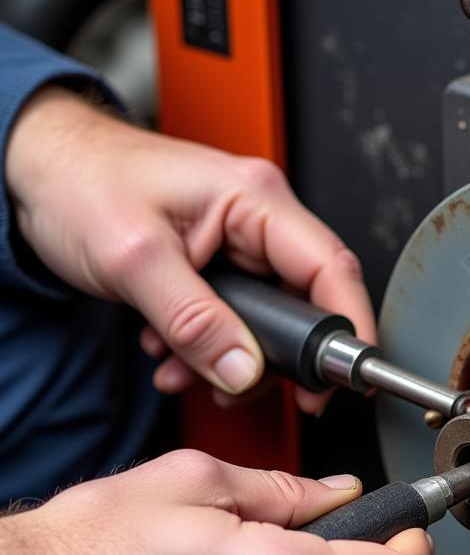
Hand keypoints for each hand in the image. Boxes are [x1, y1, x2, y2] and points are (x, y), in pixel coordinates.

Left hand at [4, 87, 374, 412]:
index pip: (332, 268)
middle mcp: (259, 218)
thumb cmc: (78, 180)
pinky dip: (213, 347)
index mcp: (255, 198)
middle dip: (276, 357)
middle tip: (251, 385)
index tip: (347, 378)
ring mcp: (242, 242)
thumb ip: (194, 321)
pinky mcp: (222, 264)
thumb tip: (243, 369)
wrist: (35, 169)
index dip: (348, 328)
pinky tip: (175, 352)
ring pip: (272, 321)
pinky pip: (241, 319)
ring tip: (185, 368)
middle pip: (307, 302)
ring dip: (234, 358)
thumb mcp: (134, 258)